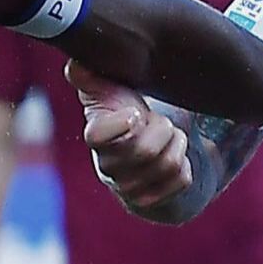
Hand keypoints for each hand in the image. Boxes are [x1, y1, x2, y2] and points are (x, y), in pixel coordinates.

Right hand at [66, 60, 190, 215]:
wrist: (138, 141)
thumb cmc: (122, 108)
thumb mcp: (106, 86)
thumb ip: (88, 73)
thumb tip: (76, 64)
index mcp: (93, 135)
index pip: (98, 136)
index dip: (123, 123)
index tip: (135, 111)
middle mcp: (106, 166)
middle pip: (145, 151)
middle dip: (162, 128)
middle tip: (157, 119)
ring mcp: (128, 187)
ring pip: (169, 165)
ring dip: (176, 142)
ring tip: (166, 135)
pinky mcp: (151, 199)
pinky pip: (181, 180)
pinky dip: (185, 162)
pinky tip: (172, 153)